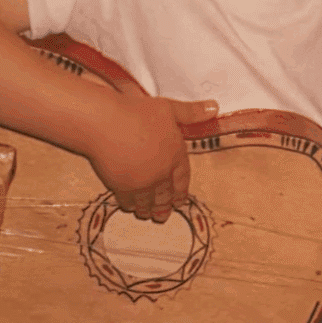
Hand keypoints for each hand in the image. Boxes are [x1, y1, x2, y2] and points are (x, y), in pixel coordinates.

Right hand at [86, 90, 217, 221]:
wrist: (107, 124)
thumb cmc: (136, 112)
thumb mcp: (168, 108)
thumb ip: (191, 112)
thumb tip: (214, 107)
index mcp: (176, 155)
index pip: (182, 179)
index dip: (181, 192)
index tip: (180, 200)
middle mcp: (162, 172)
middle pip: (166, 195)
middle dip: (165, 206)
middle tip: (163, 215)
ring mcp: (143, 182)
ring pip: (148, 202)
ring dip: (148, 210)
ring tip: (147, 215)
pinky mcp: (122, 187)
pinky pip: (128, 201)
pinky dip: (130, 205)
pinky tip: (129, 205)